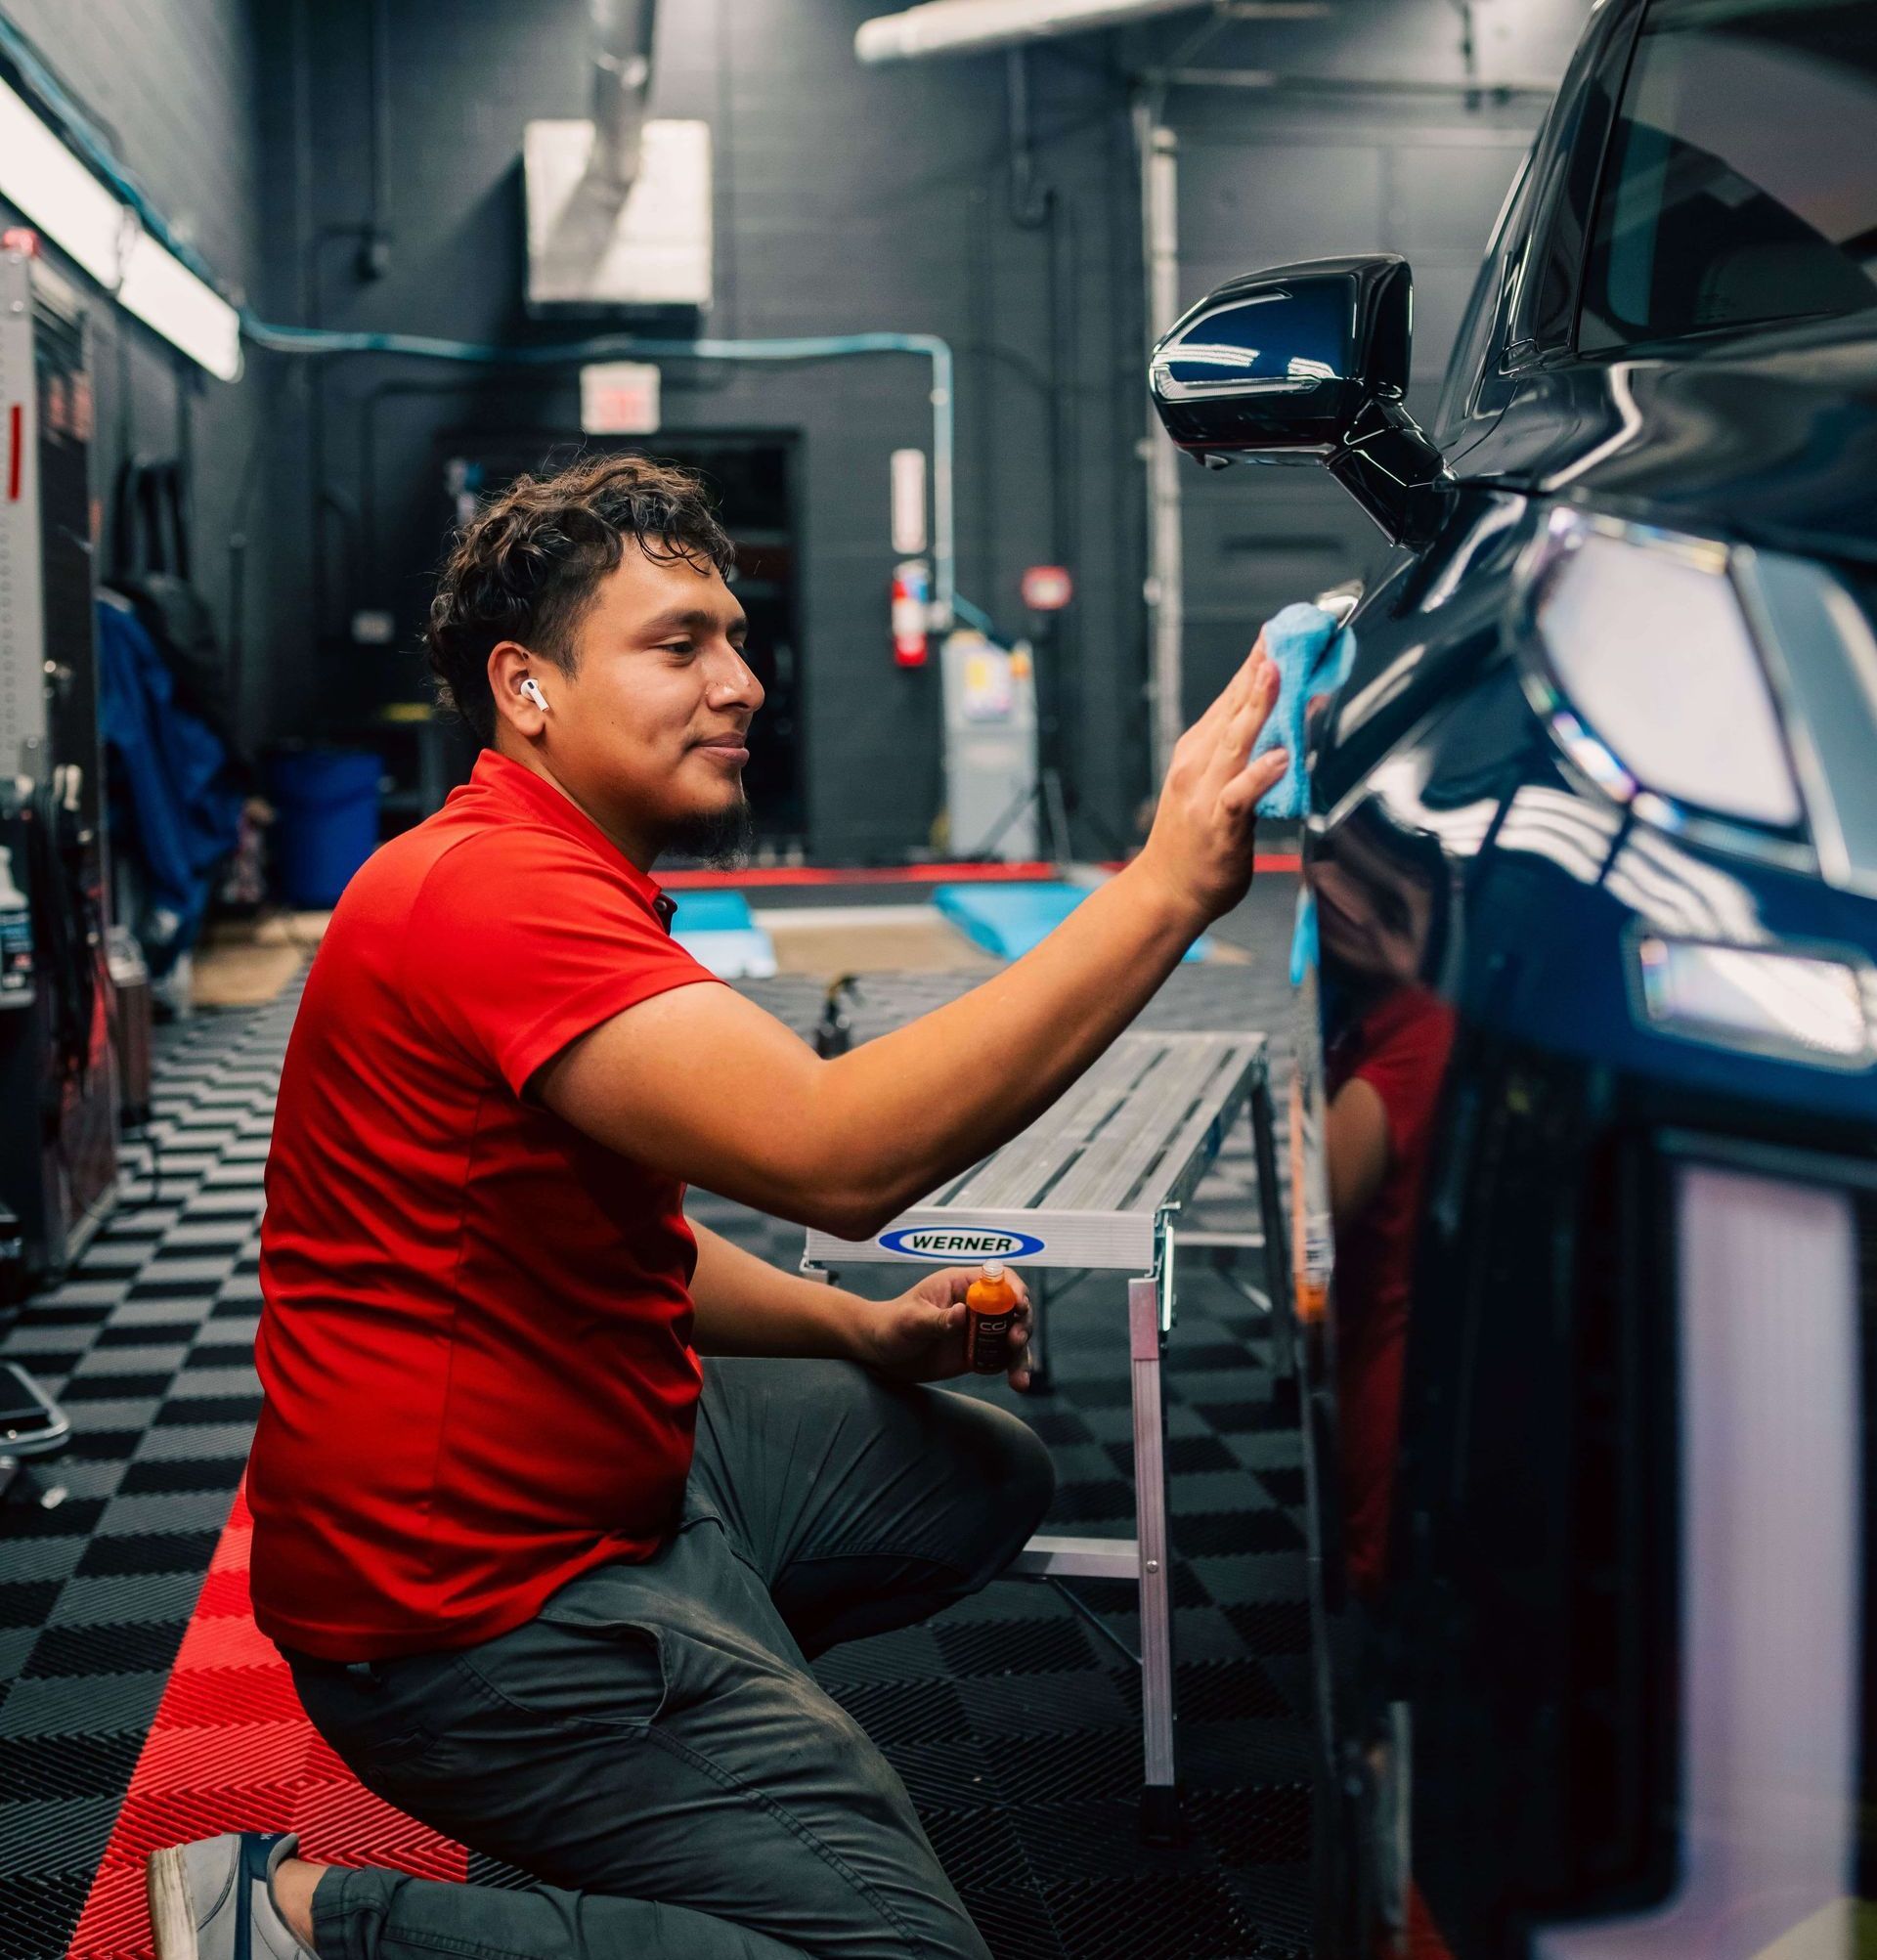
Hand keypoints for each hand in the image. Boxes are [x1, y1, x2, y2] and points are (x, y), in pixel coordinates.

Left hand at [852, 1267, 1033, 1391]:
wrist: (881, 1353)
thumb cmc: (892, 1325)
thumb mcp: (912, 1320)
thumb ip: (938, 1319)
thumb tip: (963, 1313)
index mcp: (961, 1285)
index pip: (998, 1277)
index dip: (1013, 1288)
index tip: (1019, 1305)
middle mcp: (975, 1305)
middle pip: (1012, 1307)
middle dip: (1021, 1323)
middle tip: (1015, 1340)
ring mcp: (978, 1329)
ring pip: (1012, 1335)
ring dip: (1020, 1353)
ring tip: (1018, 1376)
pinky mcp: (976, 1352)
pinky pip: (1001, 1358)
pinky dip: (1012, 1369)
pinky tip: (1017, 1383)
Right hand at [1134, 636, 1288, 928]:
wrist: (1165, 892)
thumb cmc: (1194, 841)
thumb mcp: (1211, 784)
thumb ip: (1239, 752)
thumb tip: (1275, 721)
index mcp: (1198, 750)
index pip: (1231, 695)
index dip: (1256, 660)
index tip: (1279, 628)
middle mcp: (1198, 763)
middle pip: (1233, 707)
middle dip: (1261, 668)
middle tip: (1289, 633)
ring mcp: (1205, 792)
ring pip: (1235, 740)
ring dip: (1257, 705)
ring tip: (1279, 673)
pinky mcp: (1218, 825)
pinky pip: (1241, 795)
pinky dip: (1261, 773)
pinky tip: (1282, 756)